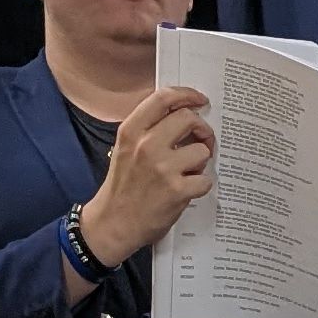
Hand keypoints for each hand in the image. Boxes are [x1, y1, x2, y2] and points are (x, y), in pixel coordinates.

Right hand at [80, 87, 214, 265]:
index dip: (187, 94)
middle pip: (189, 118)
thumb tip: (185, 111)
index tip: (200, 100)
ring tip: (187, 172)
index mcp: (131, 132)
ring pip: (202, 150)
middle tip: (201, 140)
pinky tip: (186, 190)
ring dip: (201, 162)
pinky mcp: (177, 190)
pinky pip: (206, 179)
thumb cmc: (124, 184)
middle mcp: (146, 145)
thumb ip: (150, 129)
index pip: (163, 98)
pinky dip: (200, 185)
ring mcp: (162, 168)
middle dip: (202, 129)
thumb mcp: (126, 148)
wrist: (112, 223)